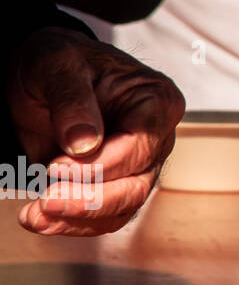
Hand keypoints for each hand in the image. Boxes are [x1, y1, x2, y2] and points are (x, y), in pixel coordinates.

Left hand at [6, 28, 184, 235]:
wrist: (42, 76)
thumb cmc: (60, 61)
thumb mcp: (59, 65)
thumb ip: (72, 101)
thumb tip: (84, 143)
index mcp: (156, 101)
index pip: (142, 142)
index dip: (102, 162)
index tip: (57, 166)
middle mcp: (156, 137)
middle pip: (137, 183)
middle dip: (92, 199)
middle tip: (48, 200)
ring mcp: (137, 163)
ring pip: (123, 206)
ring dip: (78, 217)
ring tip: (36, 214)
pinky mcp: (114, 183)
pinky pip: (104, 216)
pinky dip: (72, 223)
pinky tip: (39, 217)